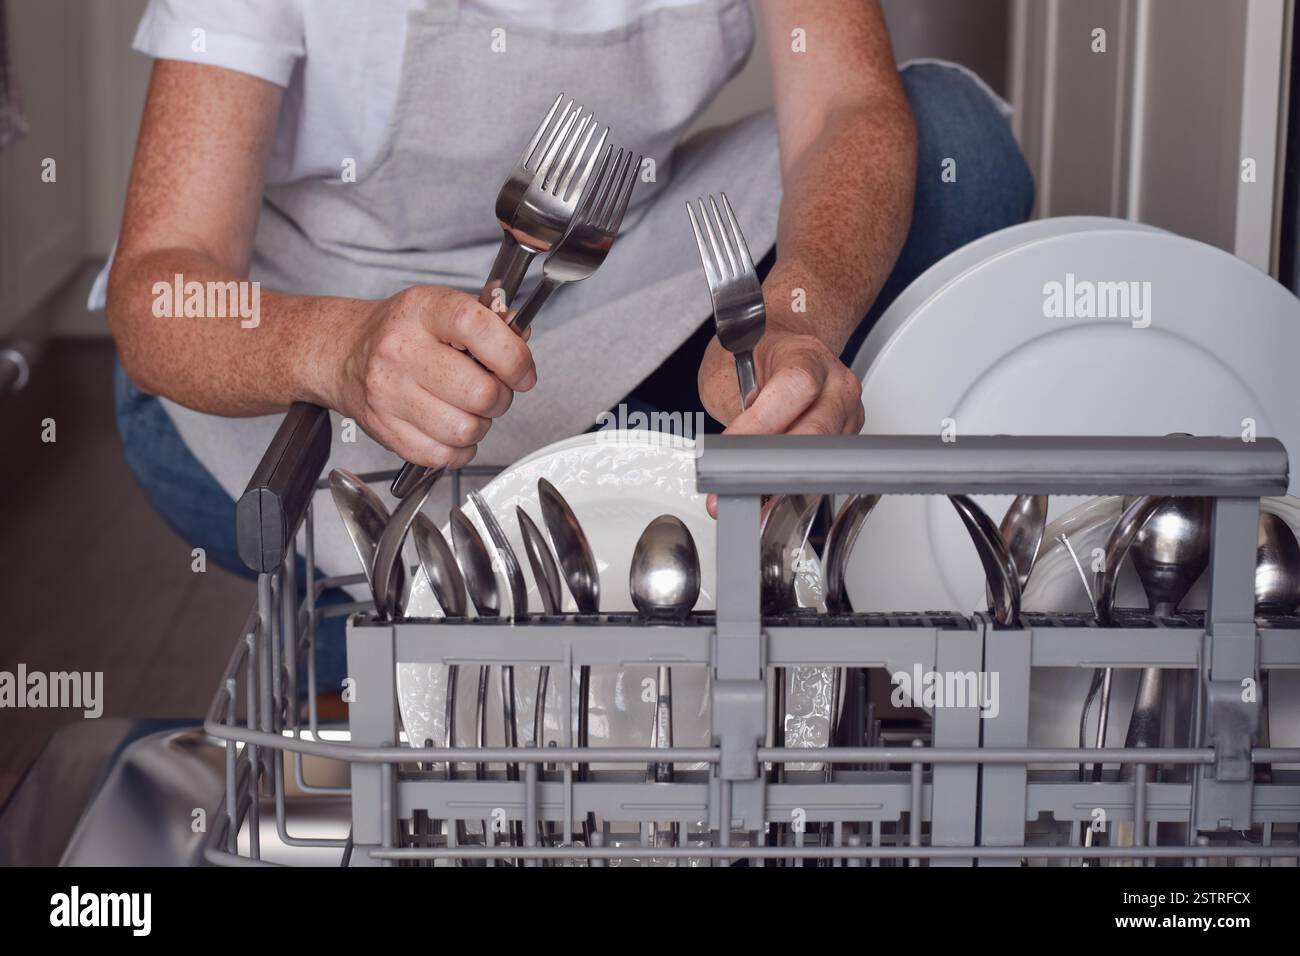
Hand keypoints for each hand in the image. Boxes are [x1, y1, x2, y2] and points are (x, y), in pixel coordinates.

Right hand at [326, 285, 535, 468]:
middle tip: (492, 389)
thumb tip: (520, 333)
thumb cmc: (400, 331)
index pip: (476, 327)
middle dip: (500, 397)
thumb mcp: (440, 307)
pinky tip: (451, 427)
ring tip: (469, 408)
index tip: (522, 371)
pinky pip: (444, 456)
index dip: (513, 356)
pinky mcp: (386, 431)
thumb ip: (488, 320)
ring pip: (466, 430)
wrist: (344, 354)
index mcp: (422, 311)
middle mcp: (400, 351)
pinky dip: (458, 448)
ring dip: (480, 425)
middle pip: (480, 392)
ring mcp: (389, 394)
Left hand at [698, 327, 862, 516]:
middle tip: (741, 477)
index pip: (795, 388)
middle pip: (817, 430)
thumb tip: (733, 449)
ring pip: (822, 453)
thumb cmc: (754, 354)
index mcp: (805, 354)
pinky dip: (796, 470)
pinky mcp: (847, 432)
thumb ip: (732, 408)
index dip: (764, 422)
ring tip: (753, 477)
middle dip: (775, 459)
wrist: (782, 346)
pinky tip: (774, 471)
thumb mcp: (724, 371)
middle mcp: (835, 381)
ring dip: (785, 470)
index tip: (734, 446)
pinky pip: (825, 460)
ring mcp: (847, 409)